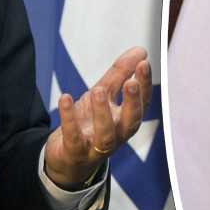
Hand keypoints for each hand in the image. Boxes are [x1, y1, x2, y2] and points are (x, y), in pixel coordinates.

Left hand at [43, 46, 152, 187]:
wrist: (66, 160)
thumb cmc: (89, 124)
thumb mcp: (104, 95)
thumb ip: (120, 74)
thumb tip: (141, 50)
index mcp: (125, 120)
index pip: (142, 104)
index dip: (145, 85)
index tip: (144, 63)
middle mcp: (116, 136)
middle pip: (131, 123)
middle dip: (132, 103)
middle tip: (131, 82)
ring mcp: (96, 148)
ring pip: (105, 136)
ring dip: (102, 113)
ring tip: (97, 90)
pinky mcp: (75, 153)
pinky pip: (74, 138)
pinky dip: (69, 120)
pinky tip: (65, 98)